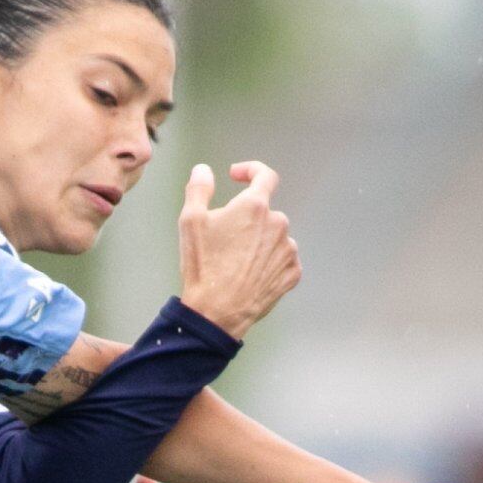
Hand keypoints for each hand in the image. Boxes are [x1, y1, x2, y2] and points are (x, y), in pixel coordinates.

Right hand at [174, 162, 298, 339]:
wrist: (217, 312)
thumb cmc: (203, 266)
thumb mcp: (190, 221)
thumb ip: (198, 188)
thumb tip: (203, 170)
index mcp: (255, 206)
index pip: (265, 175)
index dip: (251, 170)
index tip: (237, 176)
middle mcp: (278, 223)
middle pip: (264, 212)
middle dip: (247, 220)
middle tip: (224, 240)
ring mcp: (288, 249)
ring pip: (274, 237)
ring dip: (259, 242)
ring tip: (236, 263)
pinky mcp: (292, 273)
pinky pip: (282, 260)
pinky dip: (269, 263)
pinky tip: (249, 275)